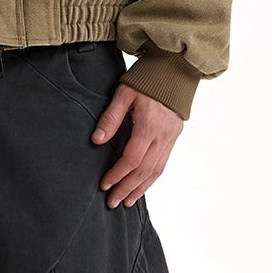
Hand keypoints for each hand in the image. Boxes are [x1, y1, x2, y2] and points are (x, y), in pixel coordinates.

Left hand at [91, 84, 183, 207]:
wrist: (174, 69)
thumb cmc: (146, 79)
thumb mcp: (123, 93)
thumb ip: (111, 117)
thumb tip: (97, 140)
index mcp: (149, 125)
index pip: (132, 159)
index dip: (117, 175)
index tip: (104, 185)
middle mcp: (163, 135)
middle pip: (144, 171)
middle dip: (127, 189)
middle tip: (112, 202)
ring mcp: (171, 137)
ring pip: (157, 171)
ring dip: (140, 189)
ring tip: (126, 202)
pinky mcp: (174, 137)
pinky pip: (163, 163)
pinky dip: (151, 178)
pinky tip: (141, 186)